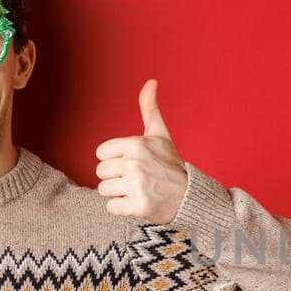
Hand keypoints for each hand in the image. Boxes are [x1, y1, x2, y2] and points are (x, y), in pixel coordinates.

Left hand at [96, 79, 188, 223]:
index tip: (132, 163)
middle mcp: (134, 163)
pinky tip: (138, 203)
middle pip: (101, 173)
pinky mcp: (138, 206)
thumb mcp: (160, 135)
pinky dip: (123, 208)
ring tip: (137, 190)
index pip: (101, 154)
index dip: (114, 160)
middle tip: (137, 179)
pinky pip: (111, 207)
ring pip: (104, 190)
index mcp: (136, 144)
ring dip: (118, 193)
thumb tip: (151, 81)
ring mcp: (136, 185)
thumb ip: (149, 108)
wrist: (190, 196)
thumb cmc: (170, 165)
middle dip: (116, 178)